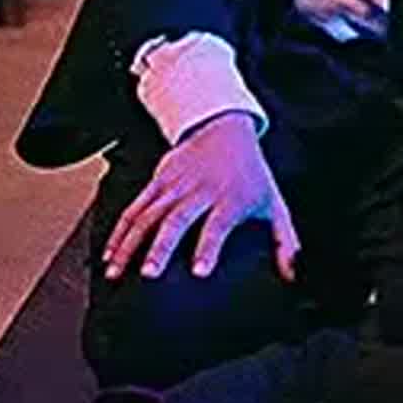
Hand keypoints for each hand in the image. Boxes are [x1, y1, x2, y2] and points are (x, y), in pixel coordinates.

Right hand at [104, 113, 300, 282]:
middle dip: (160, 248)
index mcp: (230, 199)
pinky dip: (119, 231)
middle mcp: (199, 192)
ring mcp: (173, 186)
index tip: (198, 271)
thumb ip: (285, 242)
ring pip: (147, 215)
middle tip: (149, 274)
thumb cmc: (250, 173)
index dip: (208, 248)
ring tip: (116, 271)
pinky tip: (109, 253)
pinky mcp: (156, 183)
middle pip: (176, 220)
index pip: (218, 225)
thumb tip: (293, 275)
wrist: (224, 128)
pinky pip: (133, 208)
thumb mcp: (273, 204)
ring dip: (130, 244)